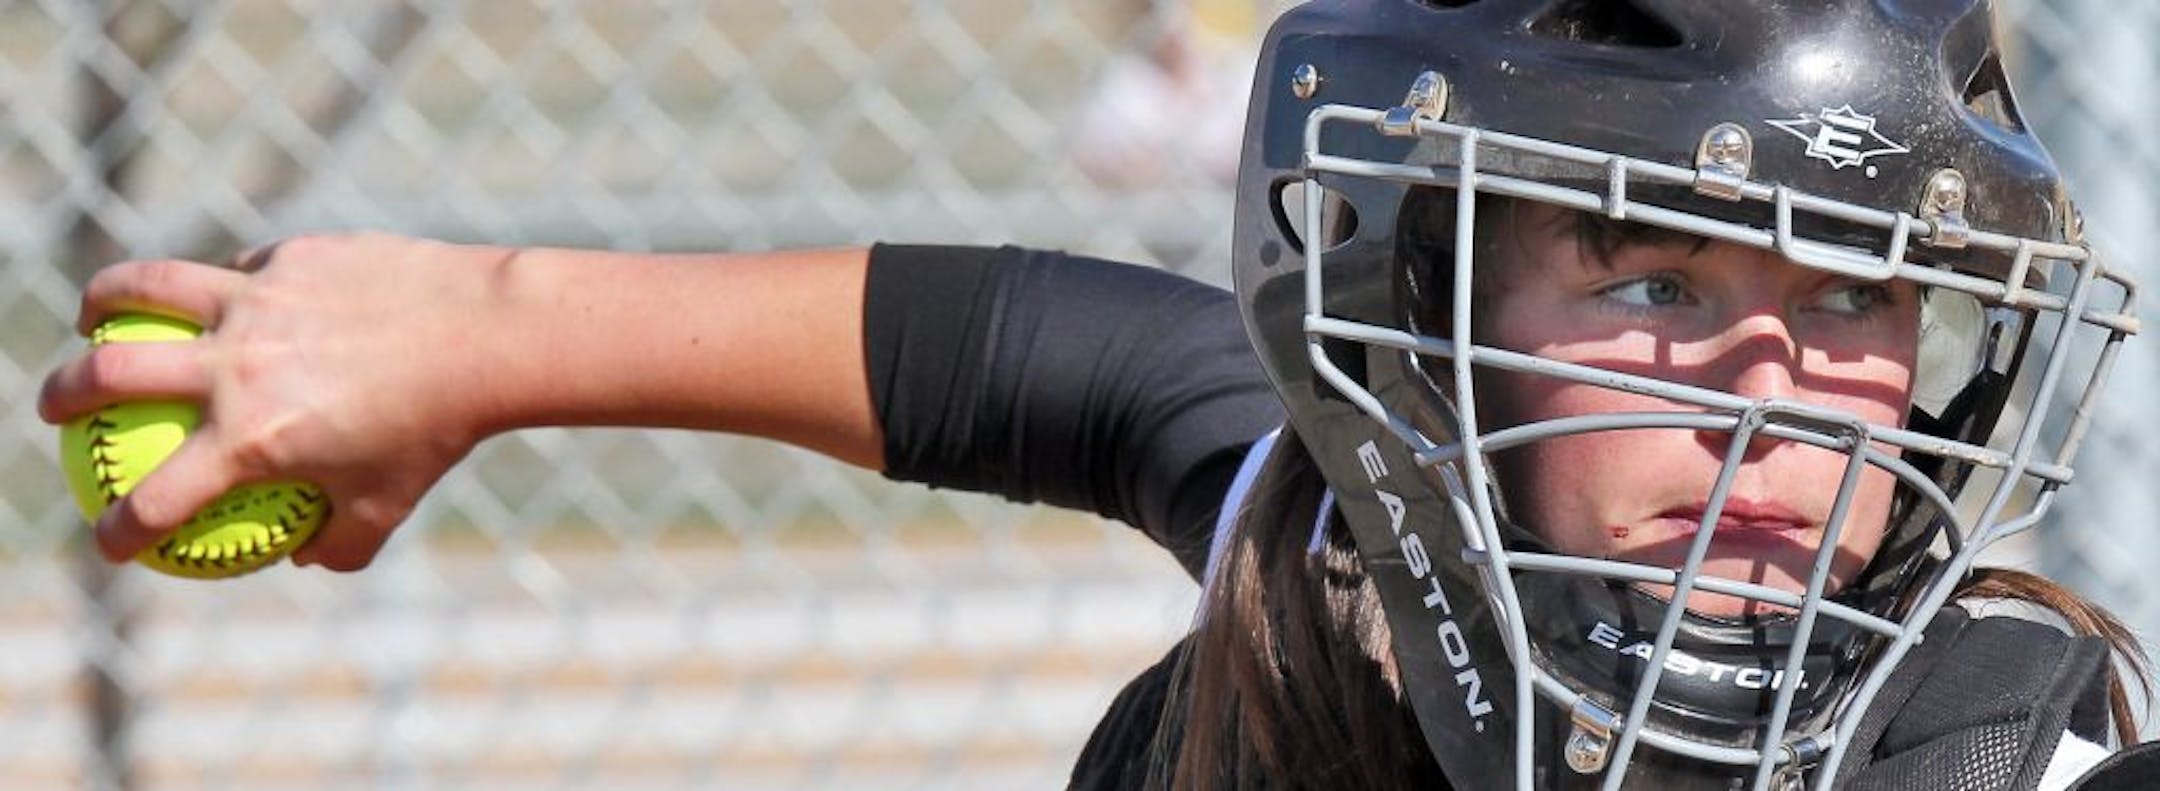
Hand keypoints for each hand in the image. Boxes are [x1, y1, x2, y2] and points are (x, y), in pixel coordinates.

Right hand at [39, 233, 515, 570]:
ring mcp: (257, 303)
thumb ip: (339, 543)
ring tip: (95, 314)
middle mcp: (237, 368)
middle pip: (110, 376)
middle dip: (60, 395)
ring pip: (147, 288)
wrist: (489, 335)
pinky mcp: (290, 256)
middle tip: (54, 408)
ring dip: (105, 300)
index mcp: (252, 440)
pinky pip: (241, 268)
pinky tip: (231, 291)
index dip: (119, 532)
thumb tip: (298, 556)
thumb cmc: (440, 430)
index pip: (156, 502)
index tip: (110, 542)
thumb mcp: (392, 502)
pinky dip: (228, 283)